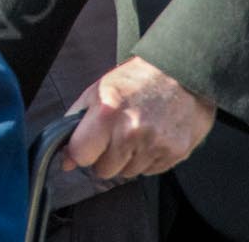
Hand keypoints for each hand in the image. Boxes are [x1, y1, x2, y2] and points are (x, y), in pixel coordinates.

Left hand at [64, 56, 215, 181]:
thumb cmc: (138, 79)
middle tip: (116, 135)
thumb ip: (76, 122)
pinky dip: (148, 159)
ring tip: (137, 132)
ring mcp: (154, 144)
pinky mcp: (175, 153)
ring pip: (127, 173)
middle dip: (105, 157)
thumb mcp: (98, 89)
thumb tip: (66, 159)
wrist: (182, 74)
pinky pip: (150, 172)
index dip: (81, 152)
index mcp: (107, 112)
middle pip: (104, 170)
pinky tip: (152, 136)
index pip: (81, 155)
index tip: (87, 145)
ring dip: (128, 158)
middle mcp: (131, 131)